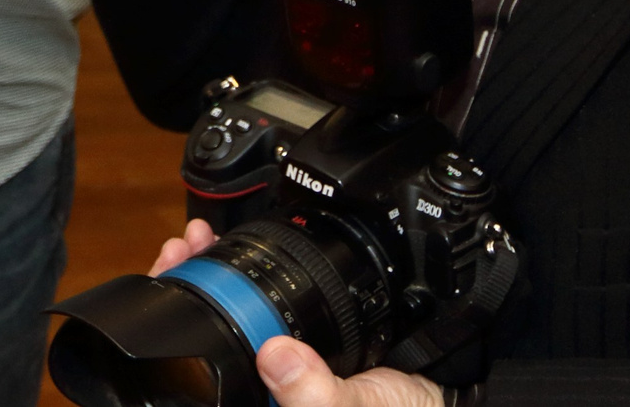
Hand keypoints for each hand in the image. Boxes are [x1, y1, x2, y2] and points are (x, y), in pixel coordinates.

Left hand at [151, 222, 442, 406]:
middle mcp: (268, 382)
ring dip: (218, 272)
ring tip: (206, 238)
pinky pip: (273, 299)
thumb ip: (318, 399)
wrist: (451, 395)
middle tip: (186, 246)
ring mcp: (286, 358)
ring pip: (238, 314)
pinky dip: (257, 271)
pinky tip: (247, 246)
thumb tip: (274, 358)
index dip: (183, 324)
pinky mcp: (308, 334)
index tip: (178, 271)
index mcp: (263, 397)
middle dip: (194, 284)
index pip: (209, 367)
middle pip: (215, 332)